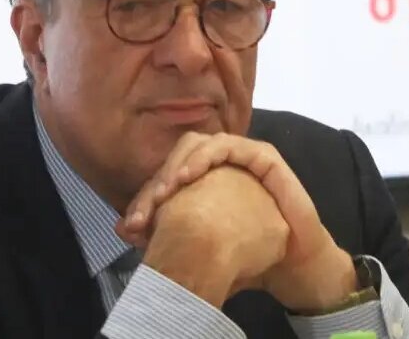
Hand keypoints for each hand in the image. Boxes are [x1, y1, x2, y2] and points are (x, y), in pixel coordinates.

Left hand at [119, 133, 357, 311]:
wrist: (288, 264)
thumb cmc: (244, 255)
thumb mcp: (197, 248)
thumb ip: (160, 234)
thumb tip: (120, 228)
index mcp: (201, 180)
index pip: (165, 176)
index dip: (145, 196)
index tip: (133, 224)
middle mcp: (218, 164)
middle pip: (177, 156)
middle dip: (158, 180)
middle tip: (146, 209)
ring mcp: (241, 156)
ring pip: (199, 145)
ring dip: (179, 165)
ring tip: (167, 189)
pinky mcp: (263, 155)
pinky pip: (229, 145)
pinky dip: (206, 156)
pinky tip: (190, 176)